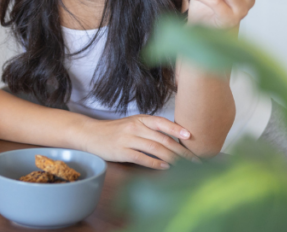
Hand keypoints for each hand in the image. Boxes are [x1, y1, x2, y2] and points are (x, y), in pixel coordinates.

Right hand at [79, 114, 199, 168]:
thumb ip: (150, 130)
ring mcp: (128, 139)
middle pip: (163, 139)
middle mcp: (135, 127)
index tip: (191, 136)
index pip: (162, 122)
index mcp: (140, 119)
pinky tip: (165, 167)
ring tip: (185, 167)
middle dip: (181, 151)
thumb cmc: (115, 131)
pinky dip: (155, 163)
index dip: (177, 129)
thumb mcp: (133, 124)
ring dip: (172, 159)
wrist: (91, 134)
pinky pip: (141, 158)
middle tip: (195, 160)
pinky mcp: (122, 151)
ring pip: (155, 149)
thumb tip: (173, 140)